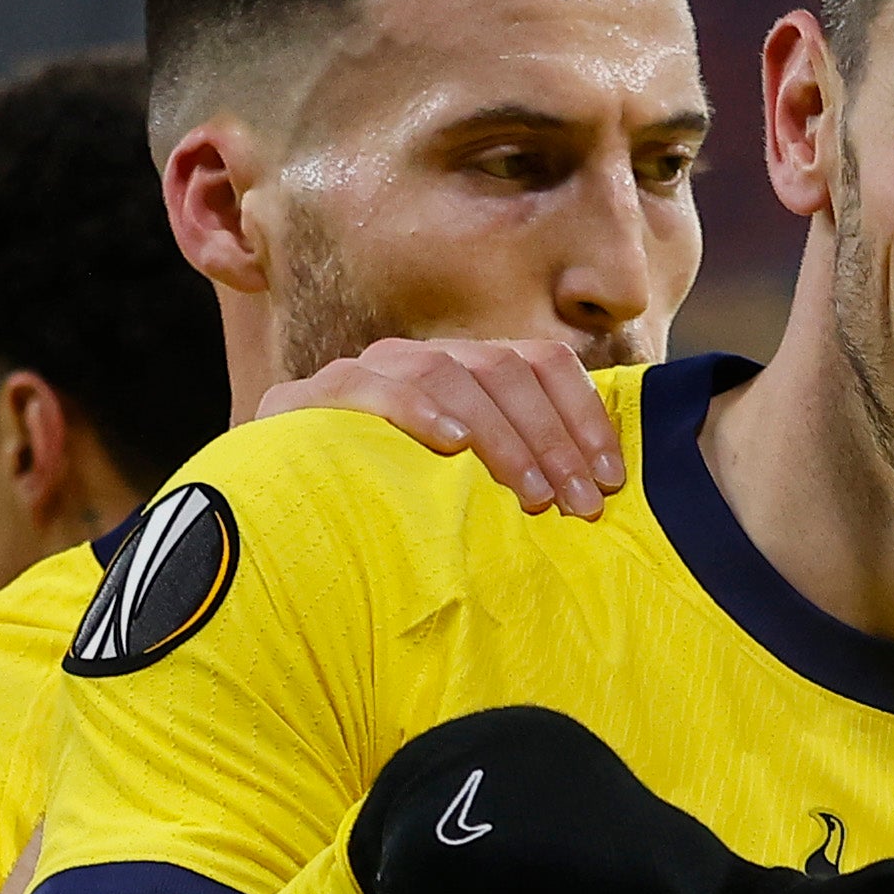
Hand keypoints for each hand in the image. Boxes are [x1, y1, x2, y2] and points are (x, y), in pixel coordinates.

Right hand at [260, 337, 627, 518]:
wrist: (281, 534)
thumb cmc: (394, 521)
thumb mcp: (470, 495)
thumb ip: (524, 477)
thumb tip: (607, 490)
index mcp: (463, 374)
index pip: (540, 362)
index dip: (583, 416)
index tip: (611, 479)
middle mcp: (416, 360)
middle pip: (502, 368)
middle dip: (551, 439)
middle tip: (579, 504)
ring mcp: (360, 373)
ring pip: (443, 369)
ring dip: (499, 434)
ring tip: (532, 493)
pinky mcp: (303, 399)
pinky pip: (366, 386)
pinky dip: (414, 408)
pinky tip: (451, 444)